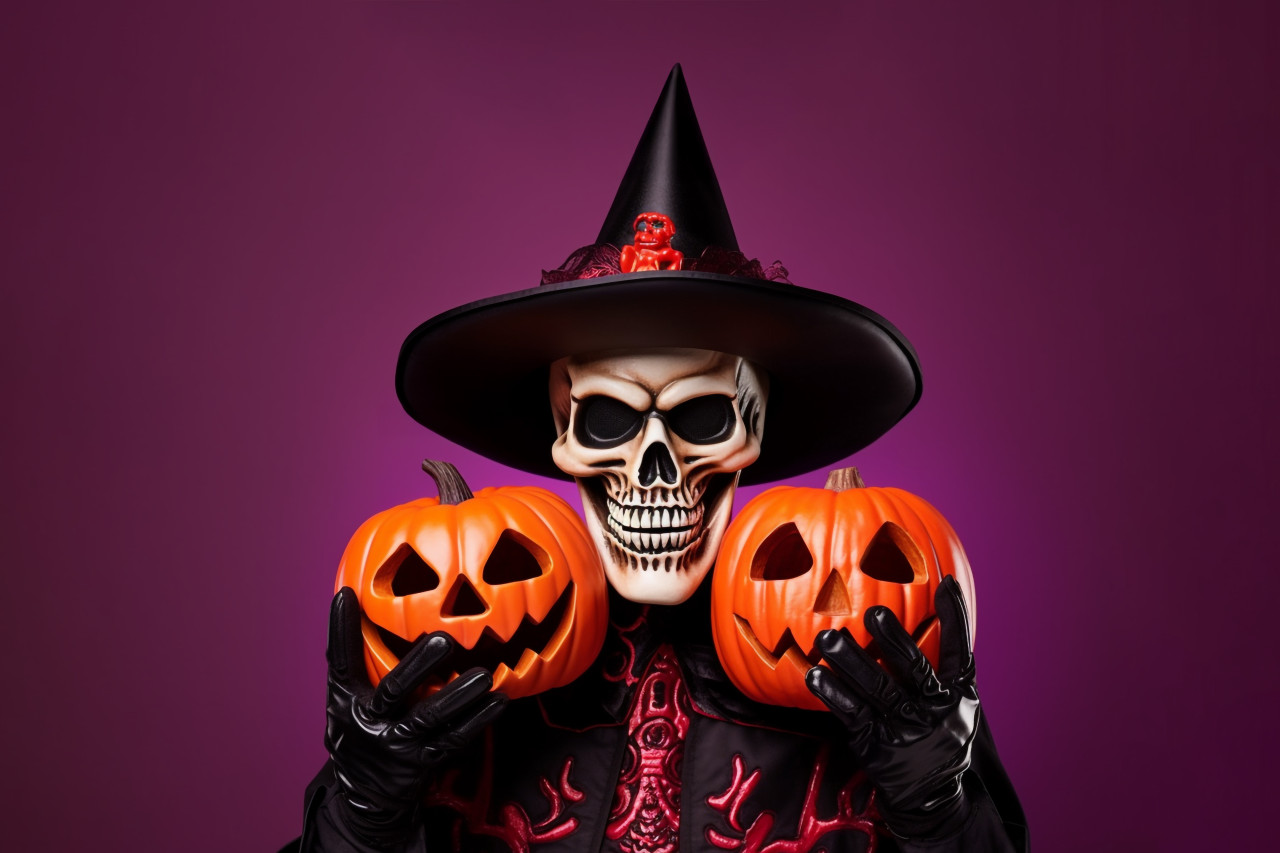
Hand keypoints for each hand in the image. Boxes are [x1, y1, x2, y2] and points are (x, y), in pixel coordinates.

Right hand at [324, 587, 507, 844]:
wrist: (363, 795)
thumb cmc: (361, 729)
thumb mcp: (346, 700)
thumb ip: (354, 661)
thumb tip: (357, 602)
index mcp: (346, 700)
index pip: (340, 661)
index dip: (341, 629)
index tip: (347, 595)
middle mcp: (368, 722)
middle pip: (393, 689)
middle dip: (419, 664)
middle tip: (444, 640)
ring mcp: (396, 744)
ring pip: (429, 717)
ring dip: (459, 695)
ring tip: (484, 676)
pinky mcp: (422, 762)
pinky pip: (453, 739)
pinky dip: (478, 719)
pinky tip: (498, 701)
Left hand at [806, 576, 979, 838]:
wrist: (931, 798)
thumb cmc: (939, 736)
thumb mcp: (957, 706)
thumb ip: (945, 668)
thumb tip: (931, 609)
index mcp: (957, 696)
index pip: (959, 652)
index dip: (955, 618)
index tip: (945, 583)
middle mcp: (935, 711)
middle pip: (914, 669)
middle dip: (894, 640)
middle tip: (873, 614)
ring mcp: (905, 729)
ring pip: (878, 689)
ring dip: (851, 662)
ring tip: (828, 638)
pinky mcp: (876, 745)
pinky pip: (852, 714)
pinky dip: (833, 694)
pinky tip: (815, 676)